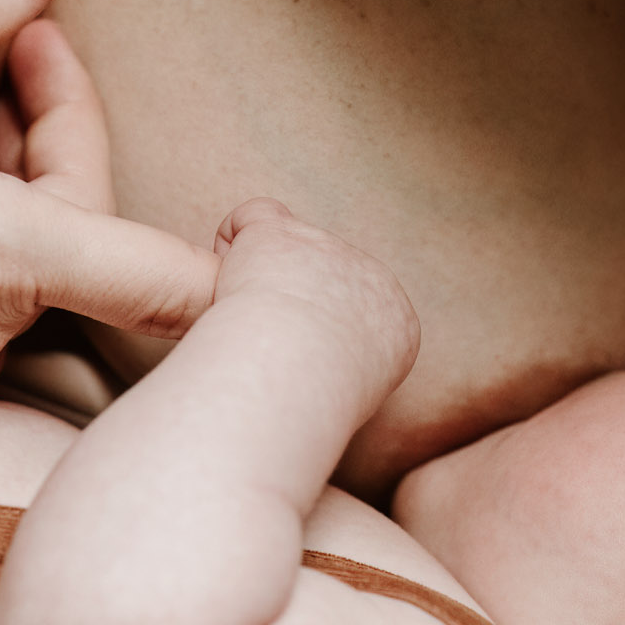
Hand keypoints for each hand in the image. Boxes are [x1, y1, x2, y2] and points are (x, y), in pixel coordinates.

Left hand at [207, 199, 420, 398]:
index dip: (321, 337)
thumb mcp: (349, 404)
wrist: (293, 371)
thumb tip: (319, 379)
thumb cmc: (308, 407)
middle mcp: (371, 277)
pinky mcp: (281, 234)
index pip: (359, 315)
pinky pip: (255, 217)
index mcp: (397, 324)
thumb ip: (342, 380)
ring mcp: (327, 248)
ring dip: (261, 283)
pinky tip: (227, 277)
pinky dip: (234, 242)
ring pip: (287, 252)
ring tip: (245, 321)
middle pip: (327, 281)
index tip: (300, 368)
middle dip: (294, 308)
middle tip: (269, 350)